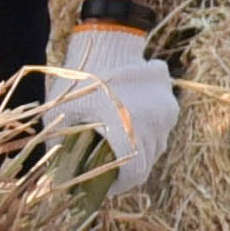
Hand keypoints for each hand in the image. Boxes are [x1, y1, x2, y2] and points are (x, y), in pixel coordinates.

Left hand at [39, 25, 181, 196]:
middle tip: (106, 162)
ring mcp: (166, 114)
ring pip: (156, 147)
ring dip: (140, 149)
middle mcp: (153, 125)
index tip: (104, 185)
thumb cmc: (79, 82)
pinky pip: (162, 129)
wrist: (106, 45)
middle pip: (145, 163)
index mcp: (128, 131)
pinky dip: (148, 131)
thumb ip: (64, 153)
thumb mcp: (63, 118)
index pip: (133, 175)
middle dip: (126, 167)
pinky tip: (130, 120)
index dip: (118, 185)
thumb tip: (58, 183)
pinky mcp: (171, 105)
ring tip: (118, 138)